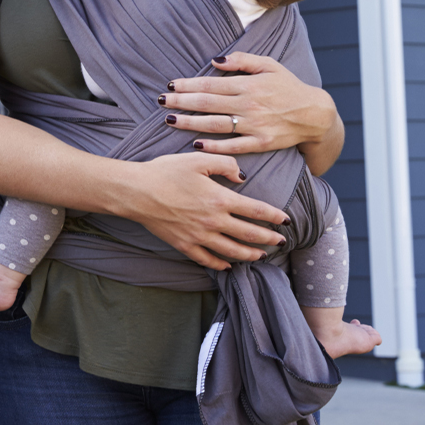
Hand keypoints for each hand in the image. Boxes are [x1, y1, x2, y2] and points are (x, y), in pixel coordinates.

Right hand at [120, 151, 288, 271]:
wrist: (137, 192)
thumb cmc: (166, 172)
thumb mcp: (198, 160)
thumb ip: (225, 164)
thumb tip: (242, 176)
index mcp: (220, 199)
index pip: (256, 211)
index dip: (274, 217)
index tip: (286, 220)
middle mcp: (214, 221)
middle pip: (249, 235)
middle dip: (268, 239)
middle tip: (281, 242)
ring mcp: (200, 236)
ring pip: (232, 252)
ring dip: (250, 255)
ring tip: (261, 256)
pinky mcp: (185, 245)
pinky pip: (208, 260)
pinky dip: (221, 264)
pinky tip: (229, 265)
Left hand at [159, 52, 341, 167]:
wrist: (315, 114)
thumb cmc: (288, 86)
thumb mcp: (269, 65)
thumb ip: (242, 60)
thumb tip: (215, 60)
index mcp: (248, 84)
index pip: (210, 84)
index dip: (188, 84)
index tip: (171, 85)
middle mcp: (248, 104)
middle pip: (207, 103)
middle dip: (181, 102)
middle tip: (161, 101)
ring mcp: (254, 125)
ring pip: (215, 124)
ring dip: (190, 122)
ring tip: (170, 120)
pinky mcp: (261, 143)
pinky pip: (233, 146)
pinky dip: (214, 146)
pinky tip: (196, 143)